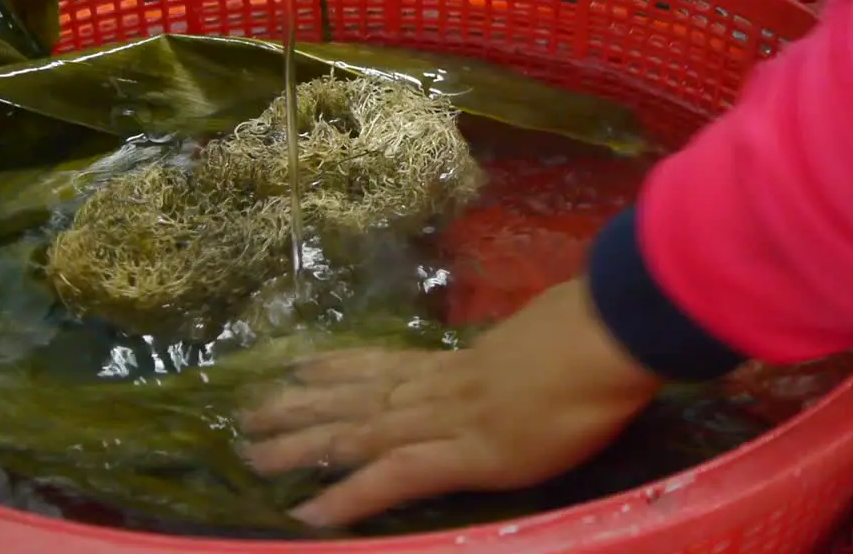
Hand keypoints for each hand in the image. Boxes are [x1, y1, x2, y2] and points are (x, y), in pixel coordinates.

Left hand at [240, 277, 663, 528]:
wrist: (604, 341)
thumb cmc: (589, 337)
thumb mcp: (542, 342)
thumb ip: (516, 356)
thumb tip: (519, 358)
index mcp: (457, 364)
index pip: (383, 364)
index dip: (337, 367)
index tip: (297, 365)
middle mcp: (436, 388)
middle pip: (355, 397)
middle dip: (300, 406)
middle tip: (248, 414)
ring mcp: (443, 420)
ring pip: (356, 432)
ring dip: (302, 446)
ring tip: (254, 455)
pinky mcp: (460, 455)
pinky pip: (391, 479)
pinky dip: (348, 497)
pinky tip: (310, 515)